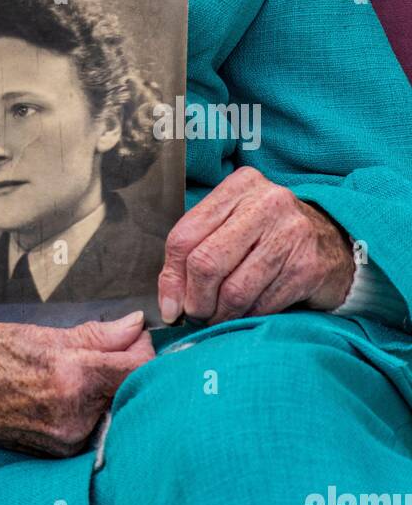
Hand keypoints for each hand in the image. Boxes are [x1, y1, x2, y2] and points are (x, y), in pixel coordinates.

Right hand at [0, 310, 153, 457]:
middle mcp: (72, 414)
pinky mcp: (57, 450)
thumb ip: (96, 333)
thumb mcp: (39, 331)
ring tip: (78, 366)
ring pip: (109, 405)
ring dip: (105, 386)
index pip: (136, 368)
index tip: (135, 335)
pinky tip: (66, 389)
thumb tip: (133, 325)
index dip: (143, 348)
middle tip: (108, 345)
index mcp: (69, 376)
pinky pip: (90, 423)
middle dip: (124, 366)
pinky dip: (88, 404)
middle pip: (126, 388)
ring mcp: (65, 438)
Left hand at [157, 166, 354, 324]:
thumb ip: (196, 251)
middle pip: (207, 262)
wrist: (336, 244)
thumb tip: (169, 303)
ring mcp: (291, 233)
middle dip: (195, 300)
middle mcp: (266, 202)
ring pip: (234, 290)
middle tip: (196, 315)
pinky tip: (247, 314)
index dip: (171, 278)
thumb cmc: (270, 236)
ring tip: (219, 318)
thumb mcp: (232, 228)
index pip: (185, 235)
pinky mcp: (308, 266)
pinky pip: (262, 304)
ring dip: (220, 314)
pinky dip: (248, 317)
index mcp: (239, 186)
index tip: (170, 306)